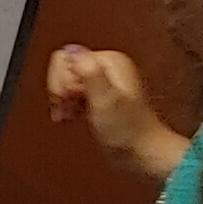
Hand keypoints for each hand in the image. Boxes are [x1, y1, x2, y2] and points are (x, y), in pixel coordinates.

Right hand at [47, 46, 188, 179]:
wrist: (142, 154)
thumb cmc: (129, 132)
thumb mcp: (105, 99)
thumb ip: (88, 71)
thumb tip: (71, 50)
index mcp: (109, 61)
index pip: (65, 57)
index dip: (61, 80)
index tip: (68, 98)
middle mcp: (106, 67)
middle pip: (64, 68)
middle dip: (60, 90)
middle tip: (67, 108)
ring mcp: (102, 82)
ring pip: (66, 81)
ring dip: (62, 99)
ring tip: (67, 115)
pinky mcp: (98, 97)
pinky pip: (72, 92)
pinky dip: (68, 105)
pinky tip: (71, 116)